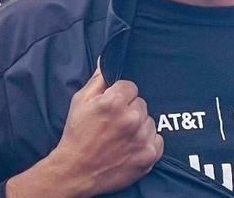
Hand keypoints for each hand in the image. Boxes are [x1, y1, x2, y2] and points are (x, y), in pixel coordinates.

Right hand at [46, 61, 163, 196]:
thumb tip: (105, 61)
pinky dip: (147, 142)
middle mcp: (131, 119)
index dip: (120, 95)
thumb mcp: (80, 101)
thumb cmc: (77, 134)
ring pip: (149, 121)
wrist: (76, 171)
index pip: (130, 86)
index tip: (112, 105)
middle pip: (141, 103)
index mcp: (113, 102)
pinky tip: (131, 146)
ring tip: (121, 136)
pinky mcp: (148, 156)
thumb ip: (97, 80)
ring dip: (139, 126)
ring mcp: (141, 139)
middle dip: (129, 109)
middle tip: (114, 122)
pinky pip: (158, 139)